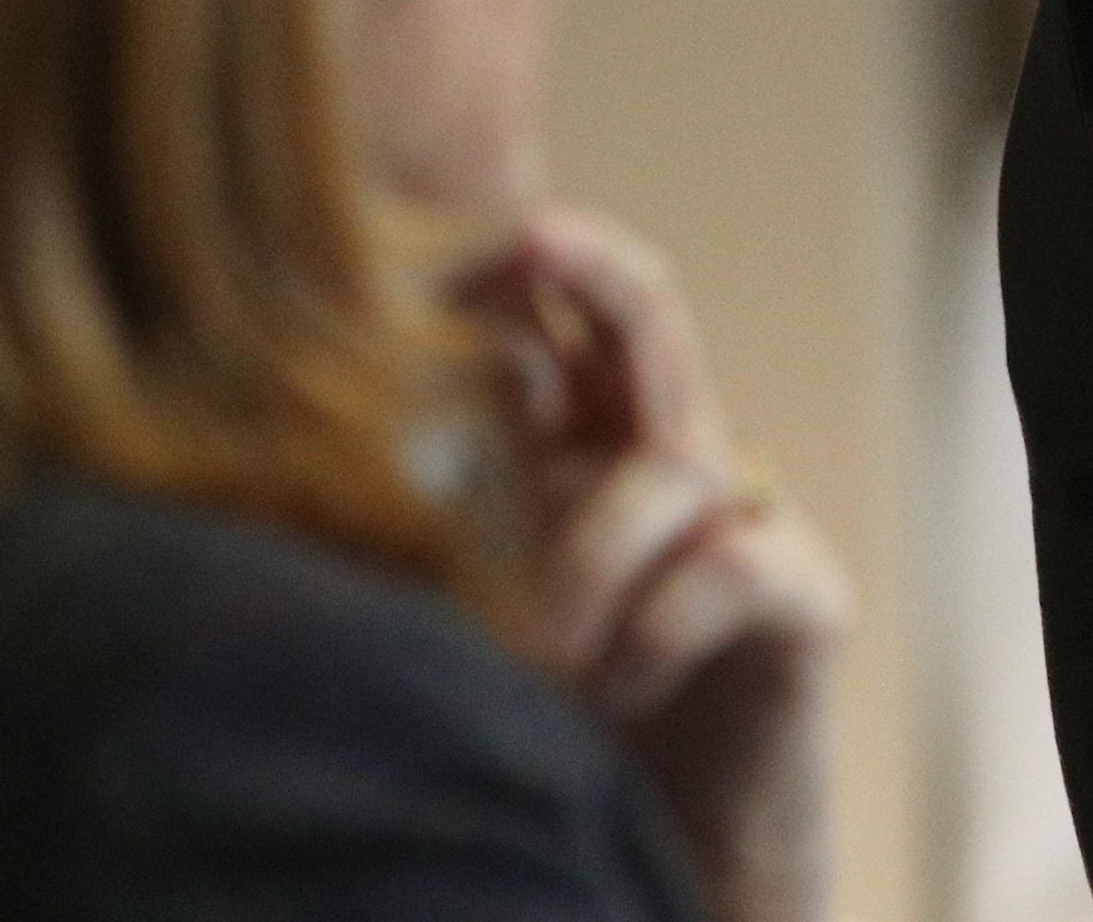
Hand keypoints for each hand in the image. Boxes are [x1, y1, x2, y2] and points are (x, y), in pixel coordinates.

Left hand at [464, 206, 852, 921]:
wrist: (678, 860)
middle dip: (593, 263)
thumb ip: (420, 542)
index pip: (550, 325)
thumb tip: (289, 463)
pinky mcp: (803, 598)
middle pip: (651, 313)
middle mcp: (664, 462)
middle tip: (530, 233)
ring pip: (676, 460)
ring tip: (538, 651)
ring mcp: (745, 521)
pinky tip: (616, 686)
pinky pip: (732, 566)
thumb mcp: (465, 622)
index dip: (494, 271)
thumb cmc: (553, 741)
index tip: (407, 252)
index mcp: (579, 453)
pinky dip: (658, 622)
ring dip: (589, 549)